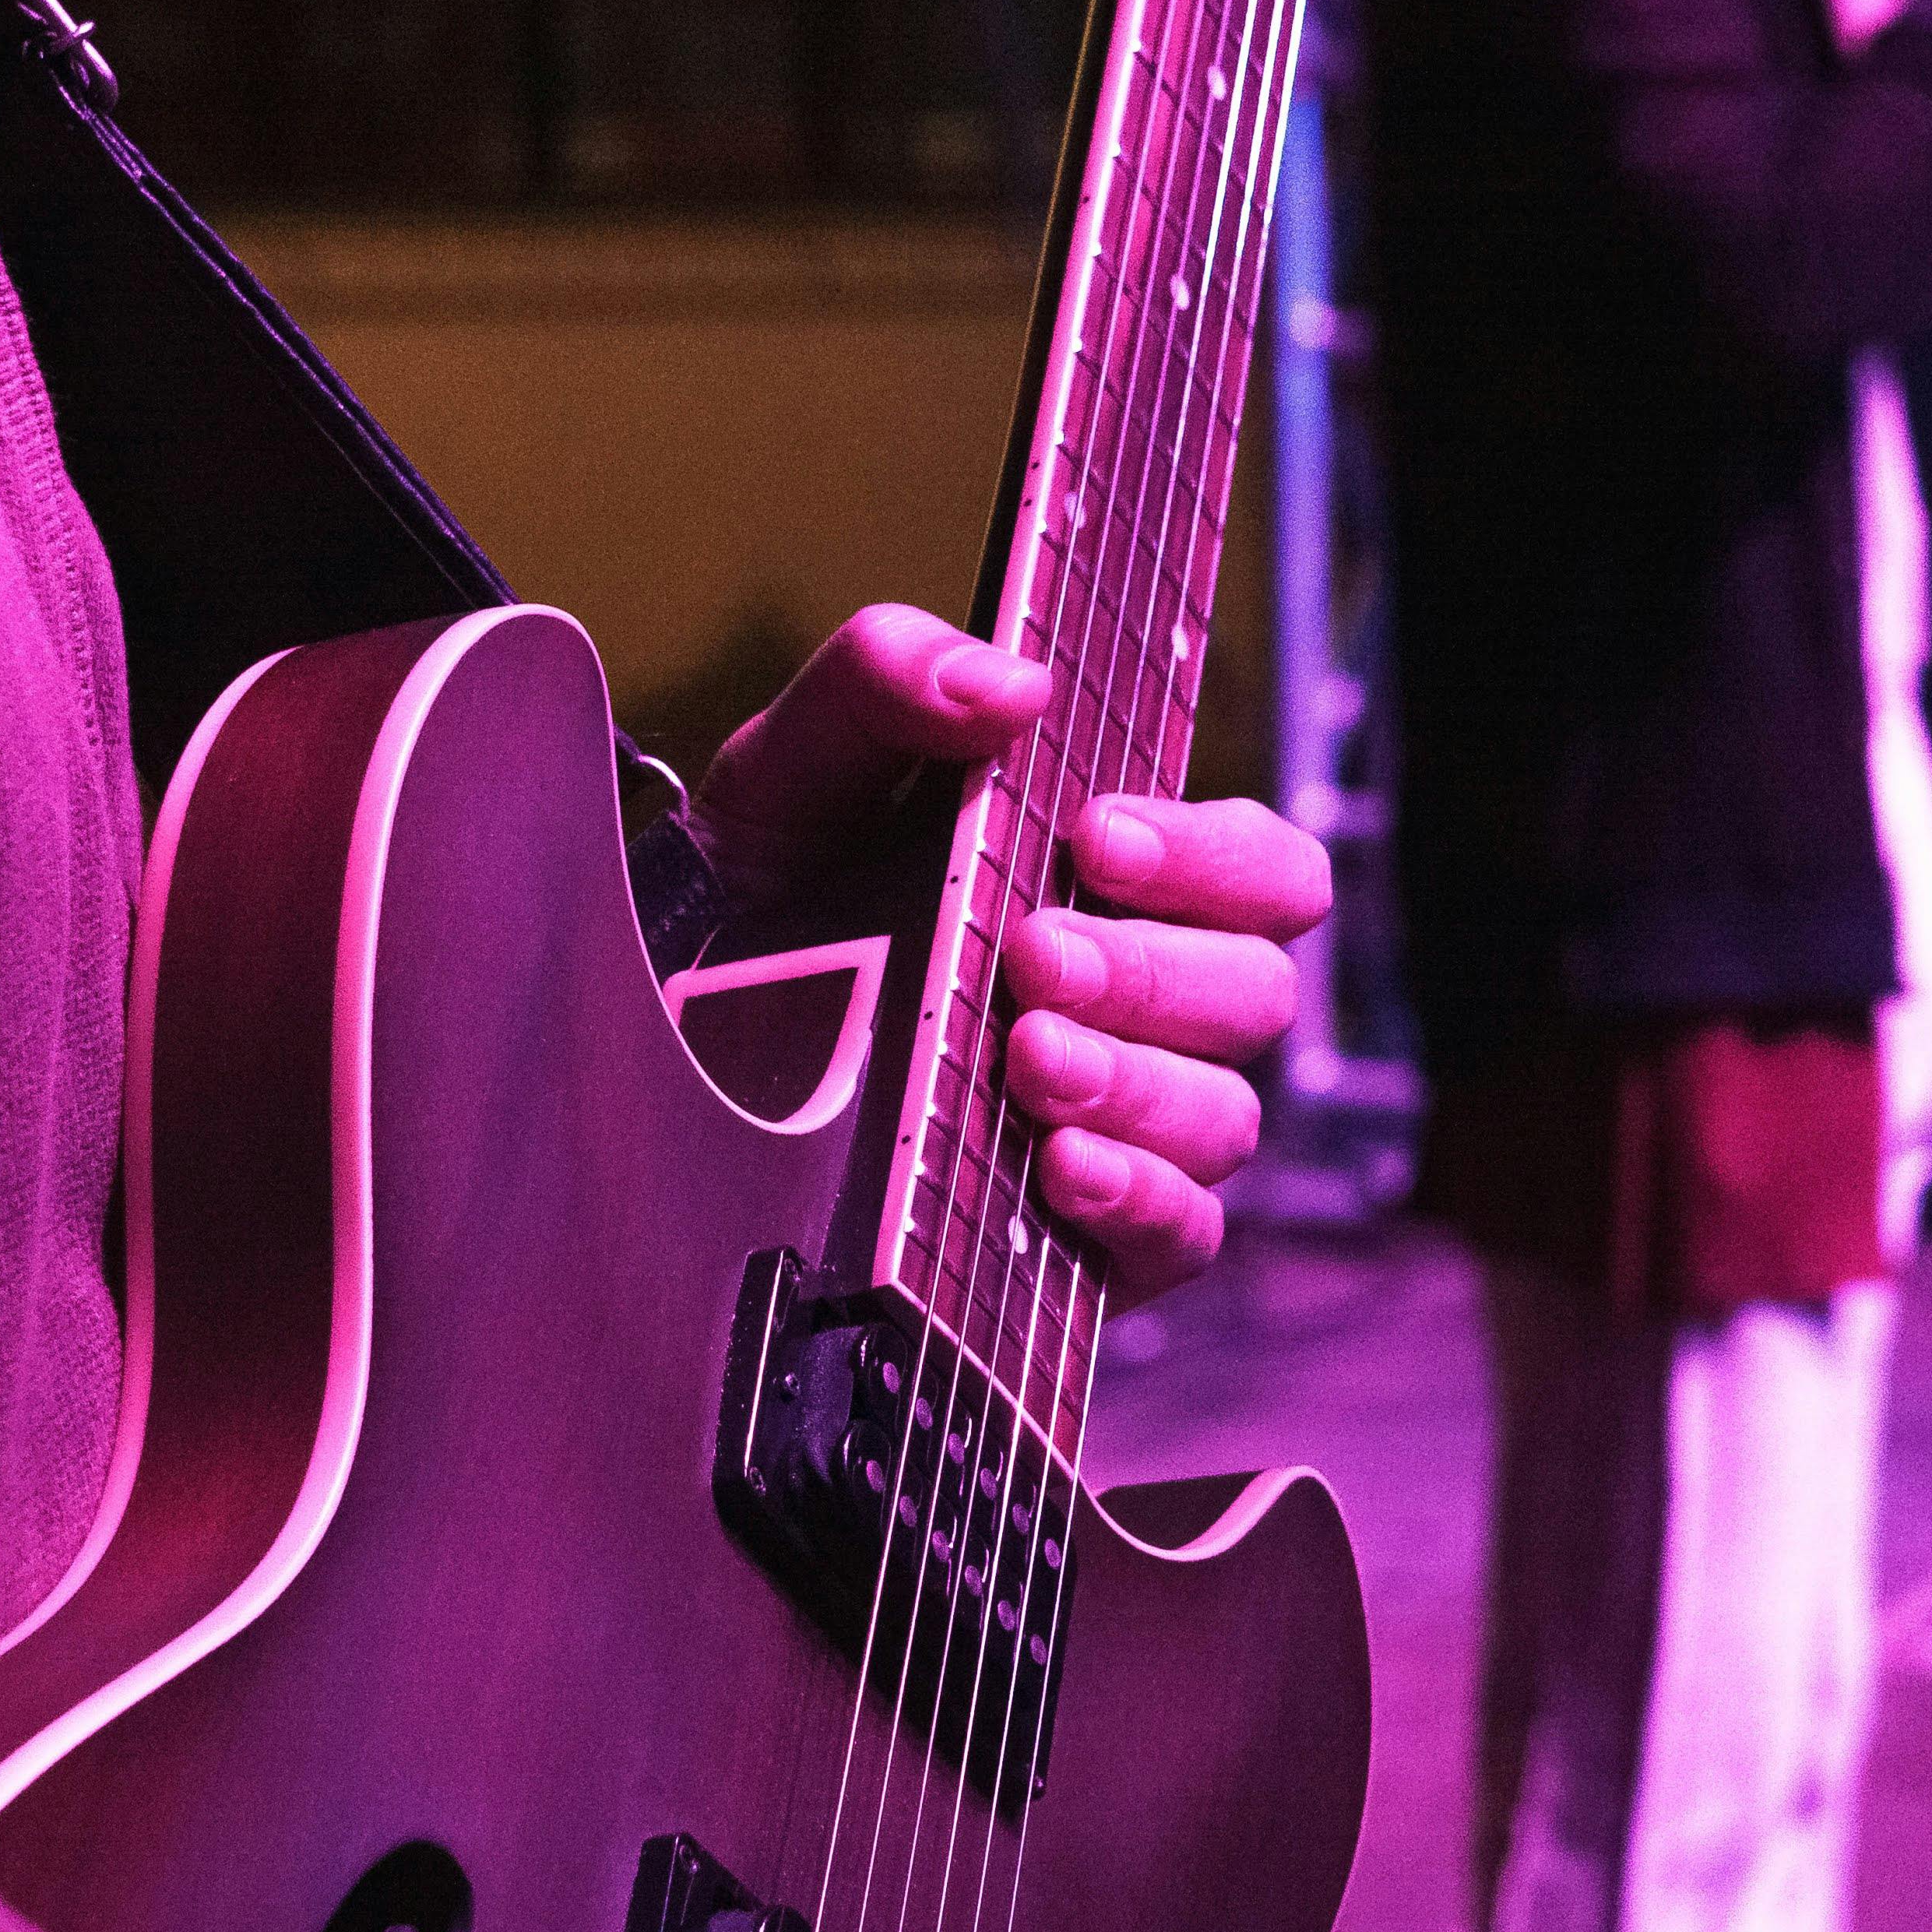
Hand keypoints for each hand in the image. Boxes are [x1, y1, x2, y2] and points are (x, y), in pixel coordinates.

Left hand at [689, 604, 1332, 1303]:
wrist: (669, 1069)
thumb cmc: (765, 905)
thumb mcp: (793, 775)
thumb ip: (885, 684)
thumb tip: (1008, 684)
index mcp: (1121, 891)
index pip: (1262, 868)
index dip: (1214, 855)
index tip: (1099, 839)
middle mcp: (1150, 1011)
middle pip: (1257, 990)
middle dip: (1151, 970)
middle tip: (1034, 954)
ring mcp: (1131, 1132)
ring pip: (1222, 1113)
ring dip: (1133, 1079)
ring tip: (1024, 1057)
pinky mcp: (1095, 1247)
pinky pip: (1179, 1233)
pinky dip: (1132, 1196)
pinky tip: (1058, 1166)